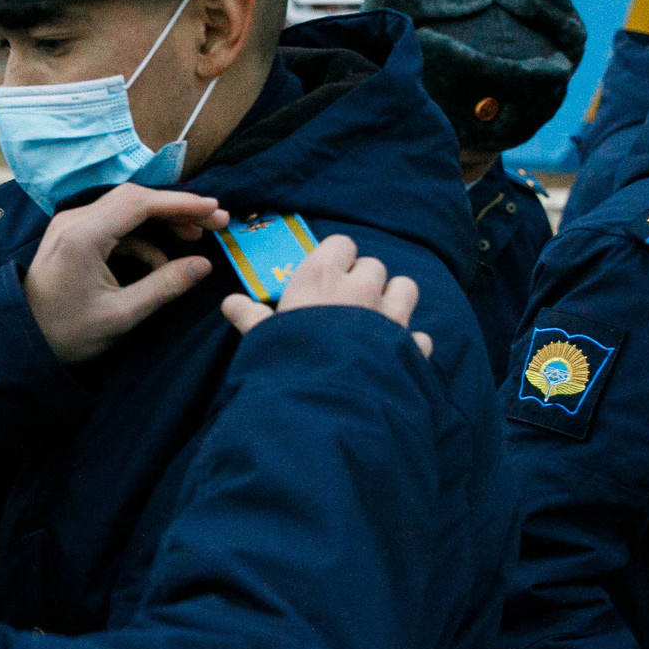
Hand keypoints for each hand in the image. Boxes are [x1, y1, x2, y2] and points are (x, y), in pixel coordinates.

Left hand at [23, 184, 227, 364]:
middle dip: (177, 209)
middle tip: (214, 223)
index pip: (139, 203)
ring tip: (194, 240)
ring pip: (126, 209)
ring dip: (162, 221)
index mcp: (82, 236)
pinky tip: (161, 263)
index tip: (214, 209)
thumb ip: (164, 286)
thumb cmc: (66, 333)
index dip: (180, 203)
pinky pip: (115, 225)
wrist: (22, 340)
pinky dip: (142, 238)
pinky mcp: (73, 235)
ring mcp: (71, 225)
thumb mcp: (121, 315)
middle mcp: (74, 220)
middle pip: (135, 199)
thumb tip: (203, 266)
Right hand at [220, 233, 433, 357]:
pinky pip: (418, 335)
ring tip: (379, 318)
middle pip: (373, 265)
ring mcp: (391, 316)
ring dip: (395, 299)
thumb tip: (230, 303)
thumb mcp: (263, 338)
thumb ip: (252, 317)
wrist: (329, 403)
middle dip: (364, 280)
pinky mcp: (410, 346)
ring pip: (406, 288)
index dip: (335, 259)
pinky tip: (396, 355)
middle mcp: (361, 287)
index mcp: (322, 276)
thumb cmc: (289, 361)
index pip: (340, 244)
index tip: (325, 277)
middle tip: (346, 303)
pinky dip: (410, 343)